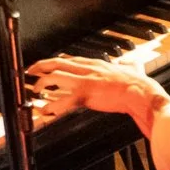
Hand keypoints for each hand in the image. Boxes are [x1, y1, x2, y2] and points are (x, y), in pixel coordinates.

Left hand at [27, 55, 167, 121]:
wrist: (140, 93)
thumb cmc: (137, 84)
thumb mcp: (133, 67)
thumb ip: (129, 63)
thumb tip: (132, 61)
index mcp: (95, 63)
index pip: (69, 59)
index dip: (55, 62)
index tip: (46, 65)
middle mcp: (88, 68)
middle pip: (57, 63)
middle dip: (40, 66)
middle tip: (30, 71)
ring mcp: (85, 80)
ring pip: (55, 77)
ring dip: (41, 84)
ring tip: (35, 91)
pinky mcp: (86, 94)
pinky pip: (63, 100)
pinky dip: (52, 106)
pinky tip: (46, 110)